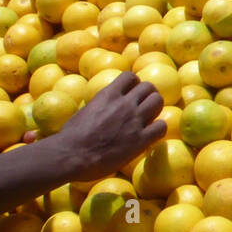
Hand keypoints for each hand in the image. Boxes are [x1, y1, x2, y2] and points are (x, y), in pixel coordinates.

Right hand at [51, 71, 165, 183]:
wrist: (72, 155)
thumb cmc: (70, 137)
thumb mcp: (84, 111)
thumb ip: (98, 106)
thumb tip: (101, 107)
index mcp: (108, 95)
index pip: (130, 76)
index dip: (133, 84)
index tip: (131, 93)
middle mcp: (124, 104)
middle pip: (149, 87)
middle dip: (148, 94)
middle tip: (143, 105)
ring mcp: (134, 121)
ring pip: (158, 101)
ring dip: (155, 108)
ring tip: (148, 118)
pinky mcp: (140, 140)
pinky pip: (161, 127)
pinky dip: (158, 129)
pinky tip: (151, 134)